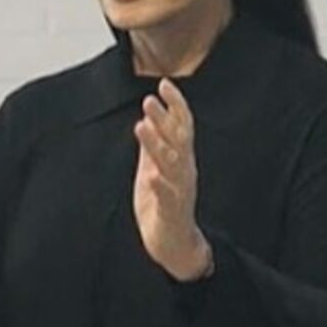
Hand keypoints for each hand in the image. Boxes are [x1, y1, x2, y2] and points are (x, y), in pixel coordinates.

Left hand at [133, 79, 211, 281]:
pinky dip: (160, 185)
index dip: (175, 104)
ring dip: (157, 145)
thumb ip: (153, 146)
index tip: (164, 83)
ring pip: (171, 163)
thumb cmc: (163, 204)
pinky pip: (168, 196)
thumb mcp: (155, 168)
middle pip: (177, 140)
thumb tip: (147, 119)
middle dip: (164, 119)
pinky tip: (151, 176)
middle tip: (148, 100)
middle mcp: (184, 170)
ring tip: (141, 126)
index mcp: (181, 158)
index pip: (182, 125)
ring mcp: (180, 190)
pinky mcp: (173, 211)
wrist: (173, 242)